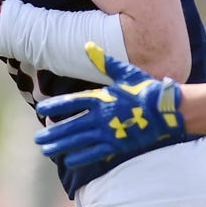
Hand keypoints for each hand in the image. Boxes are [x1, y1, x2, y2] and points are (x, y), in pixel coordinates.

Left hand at [34, 42, 185, 167]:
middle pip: (71, 126)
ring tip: (46, 151)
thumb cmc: (147, 88)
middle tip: (38, 138)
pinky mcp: (119, 144)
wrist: (167, 109)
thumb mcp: (125, 72)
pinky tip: (69, 161)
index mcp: (102, 97)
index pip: (72, 102)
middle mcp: (102, 116)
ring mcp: (109, 132)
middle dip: (53, 132)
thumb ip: (104, 62)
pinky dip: (82, 157)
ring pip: (79, 141)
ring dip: (61, 146)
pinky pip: (96, 152)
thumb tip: (88, 45)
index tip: (41, 110)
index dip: (55, 106)